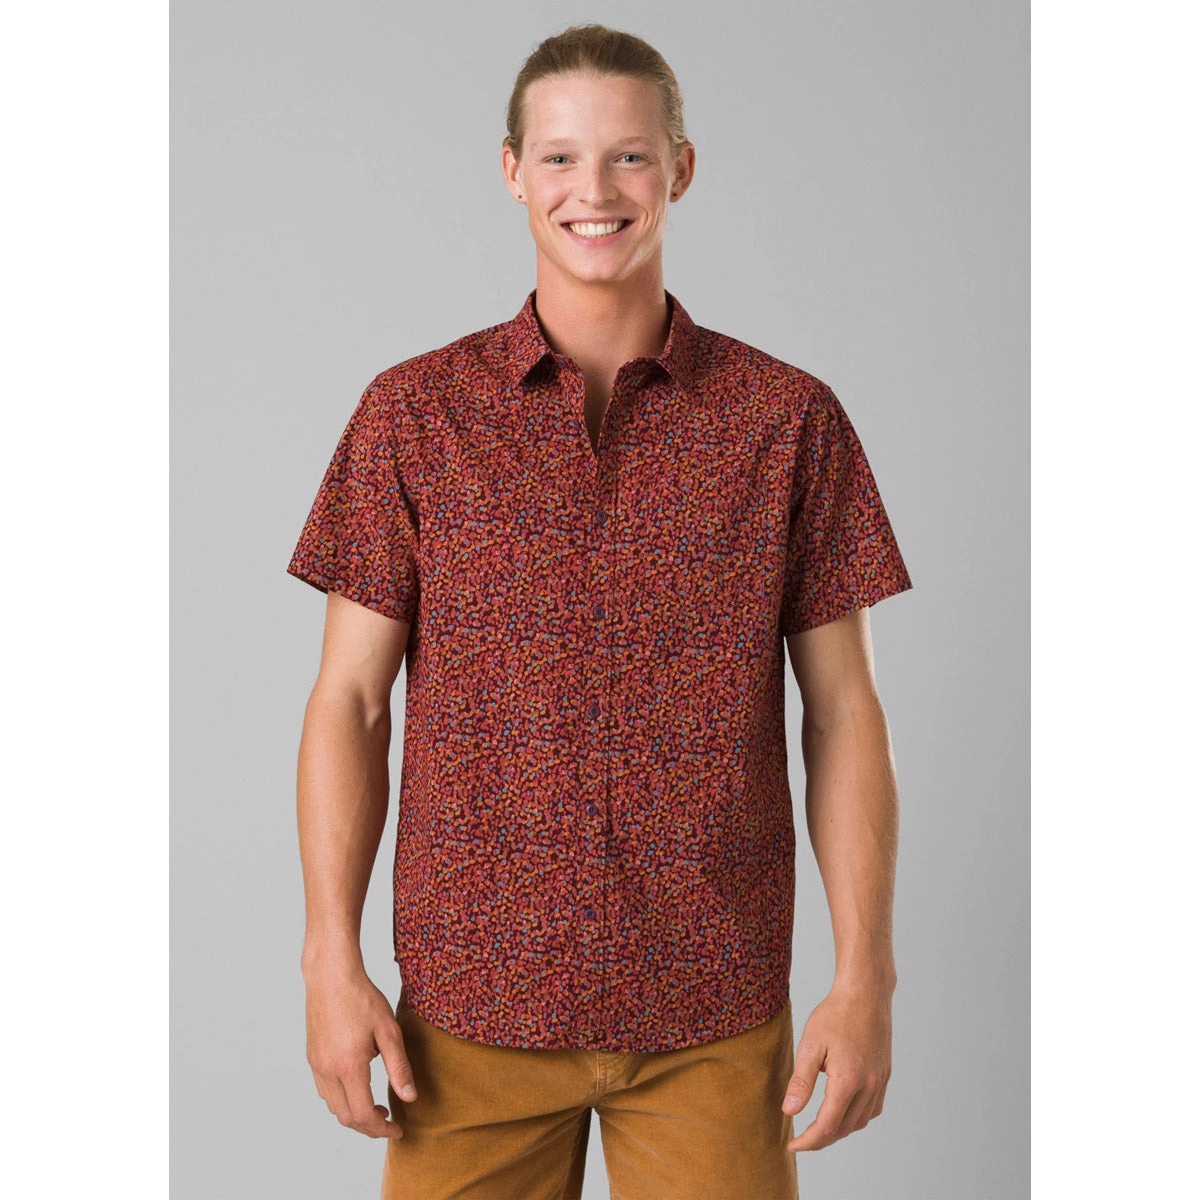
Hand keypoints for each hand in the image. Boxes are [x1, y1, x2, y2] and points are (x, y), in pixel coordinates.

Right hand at [304, 966, 418, 1137]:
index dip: (381, 1128)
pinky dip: (341, 1100)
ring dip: (354, 1114)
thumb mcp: (389, 1030)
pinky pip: (325, 1091)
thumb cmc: (362, 998)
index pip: (363, 1114)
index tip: (397, 1128)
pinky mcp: (312, 1057)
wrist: (331, 976)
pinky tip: (357, 1087)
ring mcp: (317, 1065)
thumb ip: (399, 1067)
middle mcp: (328, 1070)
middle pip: (346, 1117)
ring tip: (376, 1105)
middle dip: (368, 1126)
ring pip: (333, 1106)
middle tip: (389, 1121)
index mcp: (349, 1066)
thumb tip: (410, 1098)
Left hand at [781, 982, 892, 1151]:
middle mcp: (869, 1086)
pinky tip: (842, 1111)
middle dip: (821, 1139)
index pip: (827, 1125)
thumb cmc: (835, 1015)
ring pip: (860, 1121)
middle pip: (844, 1128)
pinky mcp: (884, 1075)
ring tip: (818, 1128)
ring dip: (839, 1130)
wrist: (865, 994)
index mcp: (848, 1080)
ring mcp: (879, 1081)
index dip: (808, 1140)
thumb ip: (801, 1081)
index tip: (792, 1145)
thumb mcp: (810, 1045)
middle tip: (801, 1139)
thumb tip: (789, 1112)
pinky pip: (872, 1109)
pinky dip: (855, 1117)